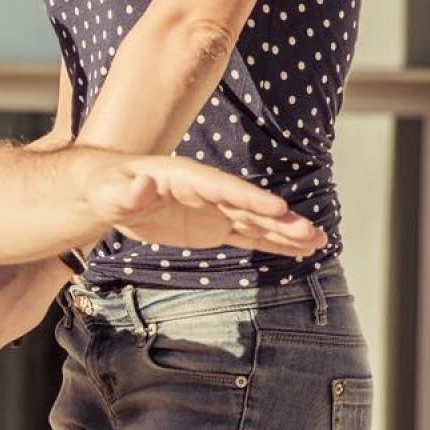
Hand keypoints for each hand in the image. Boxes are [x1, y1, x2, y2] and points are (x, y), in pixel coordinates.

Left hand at [90, 155, 322, 256]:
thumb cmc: (110, 188)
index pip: (225, 189)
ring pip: (257, 223)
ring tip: (319, 242)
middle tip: (311, 232)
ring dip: (286, 233)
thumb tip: (142, 184)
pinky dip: (273, 244)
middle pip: (249, 207)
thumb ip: (129, 191)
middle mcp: (210, 193)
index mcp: (189, 178)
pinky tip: (299, 251)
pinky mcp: (214, 228)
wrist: (112, 194)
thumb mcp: (112, 191)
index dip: (252, 198)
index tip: (280, 208)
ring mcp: (215, 211)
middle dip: (280, 220)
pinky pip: (248, 236)